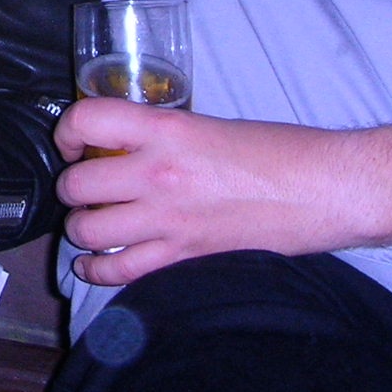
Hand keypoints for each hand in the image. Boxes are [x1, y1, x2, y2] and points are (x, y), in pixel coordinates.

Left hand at [53, 99, 391, 287]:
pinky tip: (92, 265)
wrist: (324, 189)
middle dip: (72, 186)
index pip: (87, 120)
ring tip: (90, 222)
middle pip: (77, 183)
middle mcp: (159, 174)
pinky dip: (96, 270)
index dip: (66, 131)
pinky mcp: (184, 257)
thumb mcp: (210, 124)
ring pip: (87, 230)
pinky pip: (120, 271)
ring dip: (80, 227)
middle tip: (85, 186)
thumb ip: (162, 135)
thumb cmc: (279, 151)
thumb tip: (123, 145)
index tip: (72, 141)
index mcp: (167, 131)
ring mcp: (169, 220)